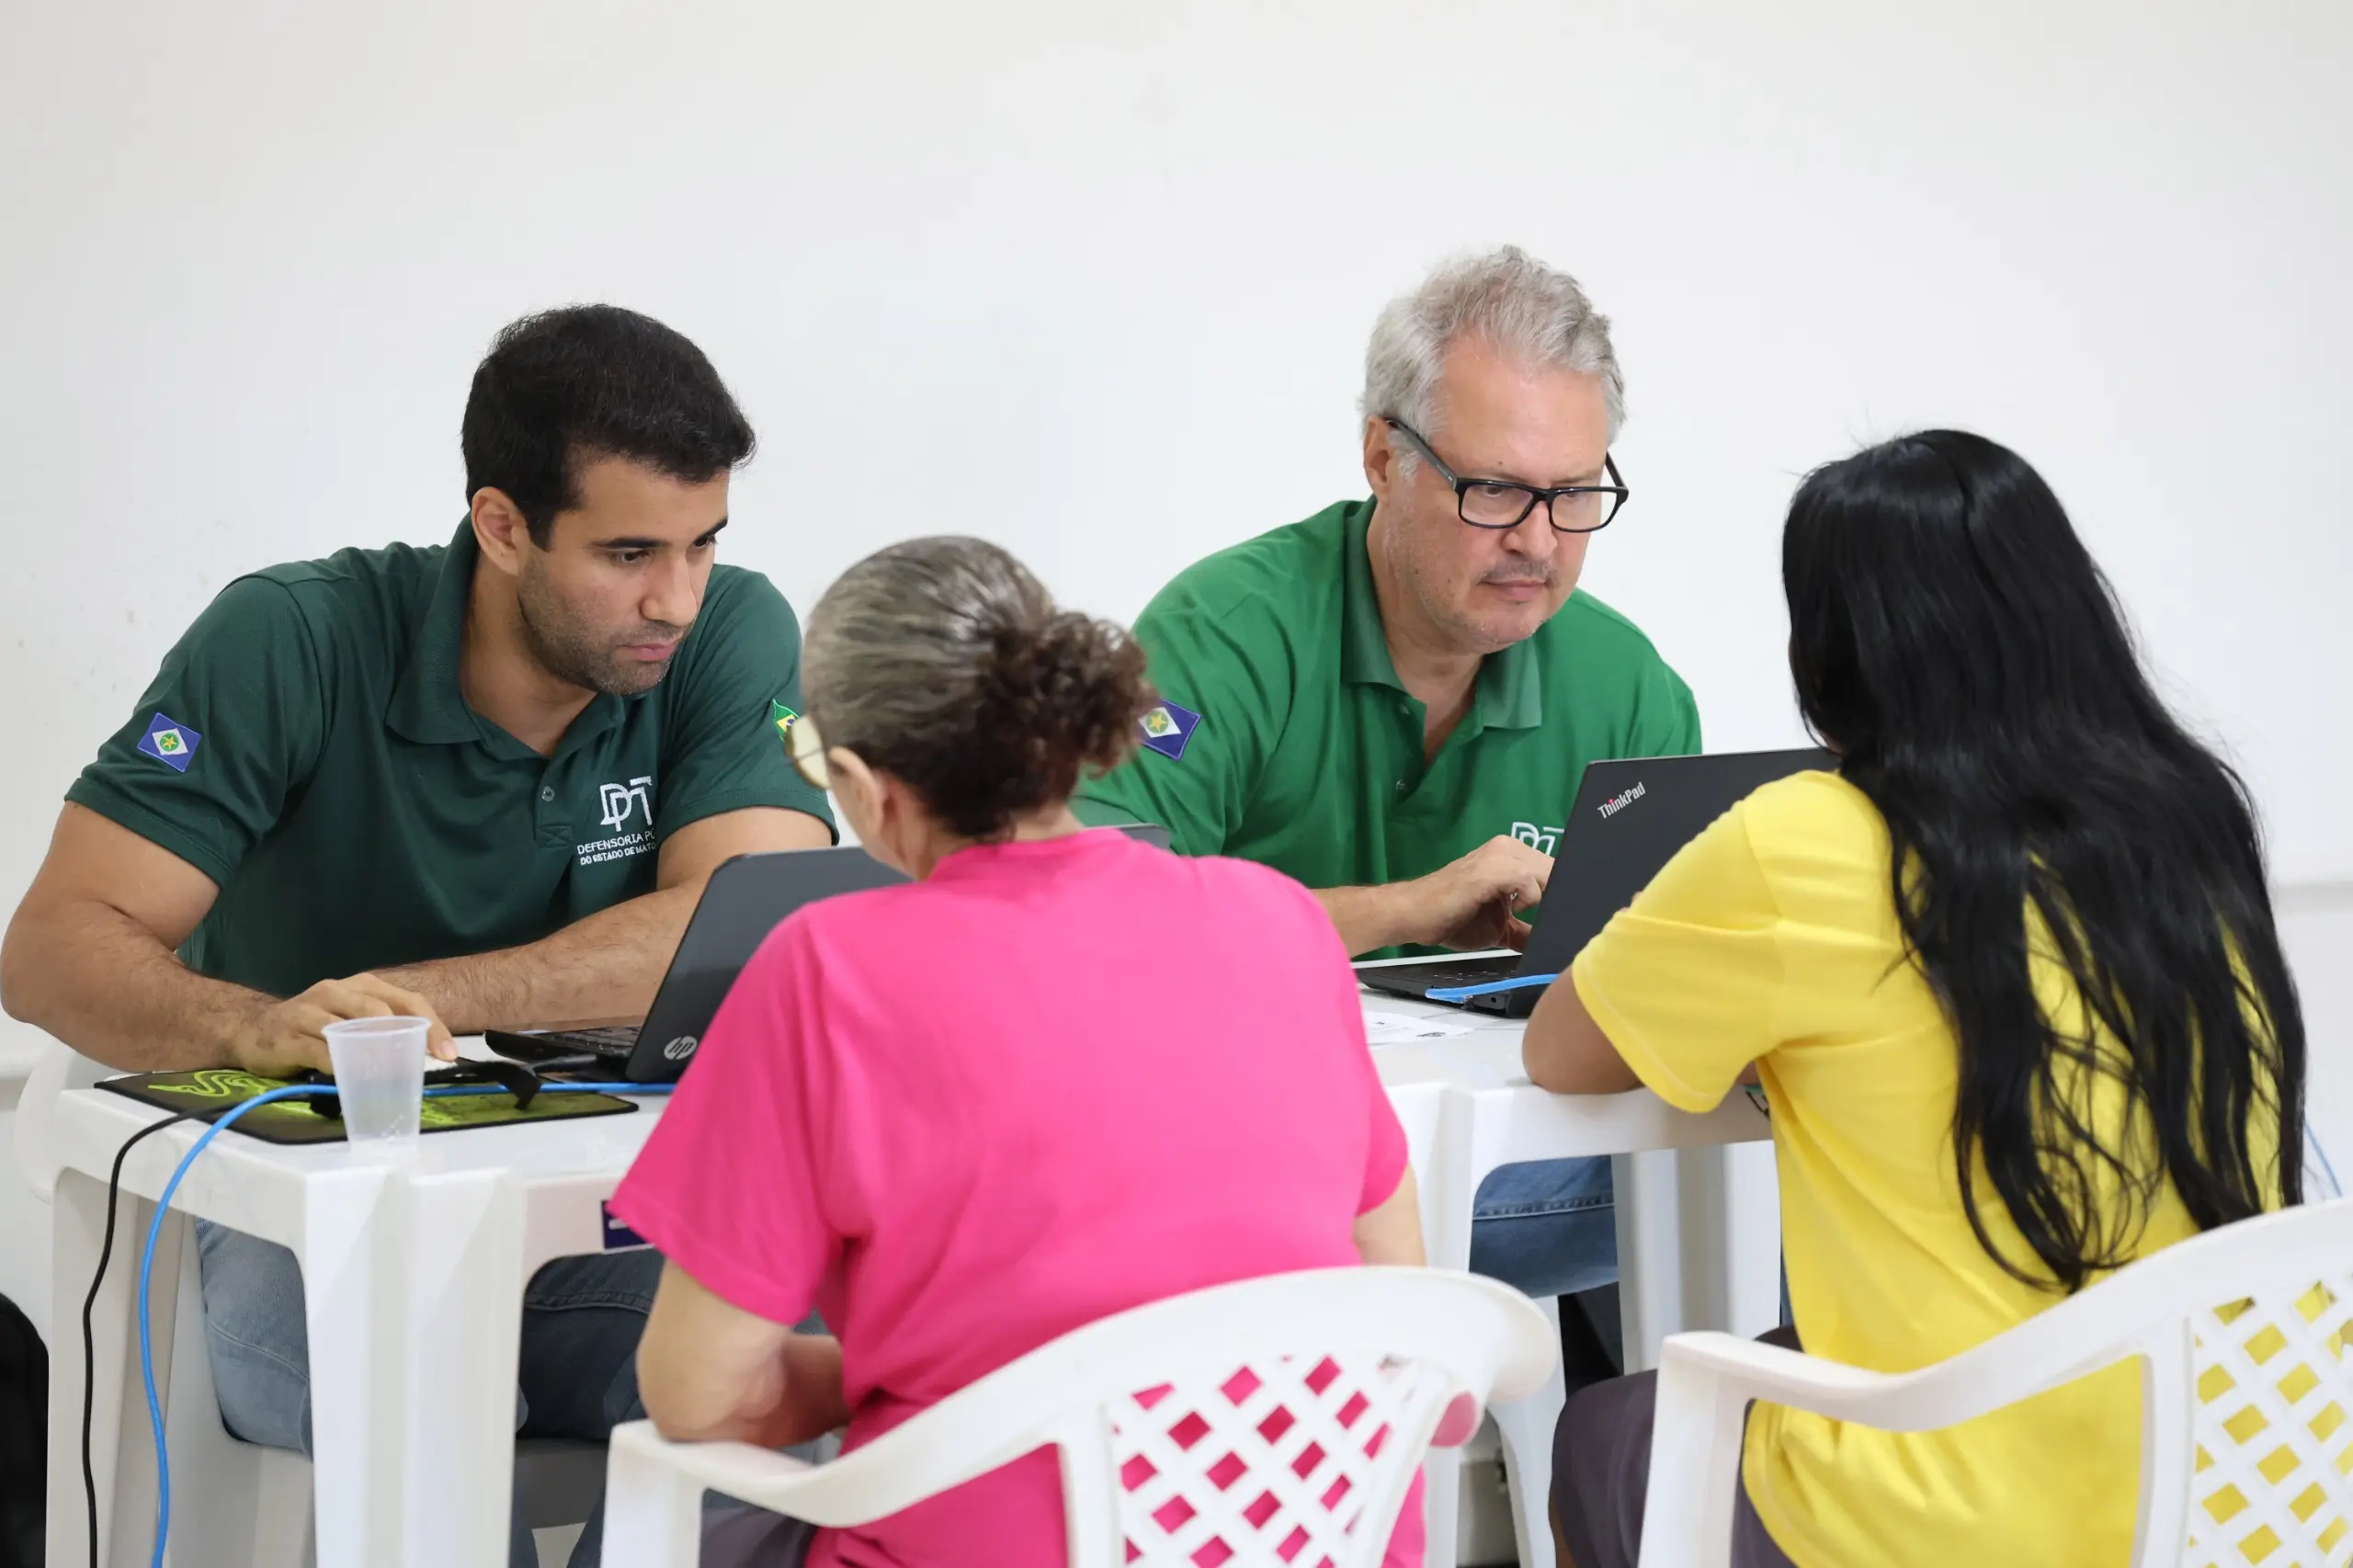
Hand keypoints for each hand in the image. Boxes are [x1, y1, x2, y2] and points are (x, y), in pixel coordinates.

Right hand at [228, 972, 457, 1076]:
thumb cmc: (311, 1027)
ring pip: (353, 1027)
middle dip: (410, 1037)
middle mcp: (337, 991)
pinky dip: (342, 1066)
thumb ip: (381, 1030)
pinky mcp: (289, 1034)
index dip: (432, 1025)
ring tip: (397, 1074)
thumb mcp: (350, 1020)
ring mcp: (311, 1010)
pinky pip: (322, 1051)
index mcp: (361, 986)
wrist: (252, 1030)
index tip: (448, 1053)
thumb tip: (422, 1058)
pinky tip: (354, 1079)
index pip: (407, 1000)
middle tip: (427, 1065)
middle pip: (383, 1010)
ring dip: (378, 1052)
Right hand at [1416, 836, 1554, 951]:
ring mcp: (1500, 854)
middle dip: (1558, 896)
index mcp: (1511, 856)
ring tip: (1522, 913)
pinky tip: (1512, 908)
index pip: (1555, 867)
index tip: (1563, 913)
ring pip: (1548, 871)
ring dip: (1544, 898)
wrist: (1415, 915)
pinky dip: (1529, 898)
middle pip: (1557, 868)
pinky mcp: (1492, 868)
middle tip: (1541, 919)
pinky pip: (1529, 879)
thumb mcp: (1499, 929)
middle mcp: (1508, 847)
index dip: (1562, 890)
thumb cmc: (1452, 919)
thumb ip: (1524, 932)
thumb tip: (1550, 947)